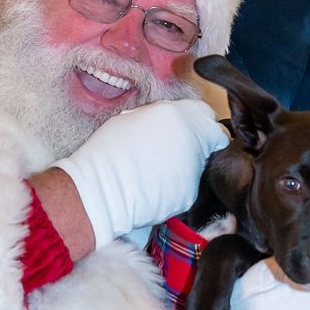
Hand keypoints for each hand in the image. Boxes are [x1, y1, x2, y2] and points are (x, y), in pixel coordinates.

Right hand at [52, 99, 227, 248]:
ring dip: (185, 169)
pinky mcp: (189, 194)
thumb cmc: (107, 152)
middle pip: (208, 142)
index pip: (206, 116)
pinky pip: (187, 189)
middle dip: (195, 147)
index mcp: (178, 114)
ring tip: (156, 173)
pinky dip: (176, 190)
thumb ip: (160, 119)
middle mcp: (193, 139)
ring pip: (199, 167)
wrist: (101, 189)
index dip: (199, 125)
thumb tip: (168, 124)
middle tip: (171, 154)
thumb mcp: (132, 119)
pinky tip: (154, 189)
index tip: (190, 132)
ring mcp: (194, 169)